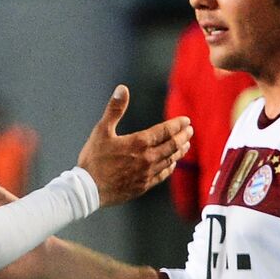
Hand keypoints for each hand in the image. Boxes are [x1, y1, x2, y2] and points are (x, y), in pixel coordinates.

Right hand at [77, 86, 191, 205]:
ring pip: (170, 160)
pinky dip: (170, 167)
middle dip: (183, 136)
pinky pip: (162, 175)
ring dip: (180, 151)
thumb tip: (122, 89)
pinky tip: (172, 165)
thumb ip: (114, 109)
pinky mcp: (143, 185)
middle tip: (190, 131)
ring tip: (186, 146)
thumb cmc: (94, 159)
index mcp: (139, 142)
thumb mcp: (101, 130)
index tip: (186, 120)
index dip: (177, 124)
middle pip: (172, 145)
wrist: (89, 189)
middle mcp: (147, 158)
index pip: (165, 131)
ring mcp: (147, 173)